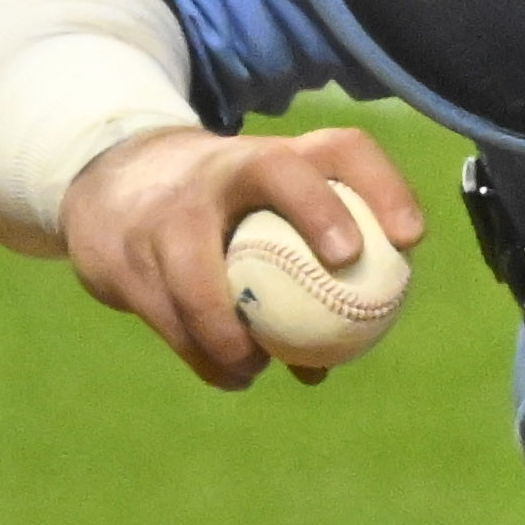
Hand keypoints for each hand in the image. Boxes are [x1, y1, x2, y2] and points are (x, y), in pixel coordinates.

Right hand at [61, 123, 426, 388]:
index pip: (339, 150)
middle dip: (315, 208)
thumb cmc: (219, 219)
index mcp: (271, 157)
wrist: (113, 188)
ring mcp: (167, 208)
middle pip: (273, 170)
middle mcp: (221, 170)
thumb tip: (347, 349)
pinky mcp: (123, 253)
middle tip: (346, 262)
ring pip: (197, 266)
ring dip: (229, 327)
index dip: (382, 185)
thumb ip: (303, 274)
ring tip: (256, 366)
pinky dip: (201, 351)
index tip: (411, 239)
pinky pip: (164, 313)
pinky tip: (230, 374)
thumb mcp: (260, 221)